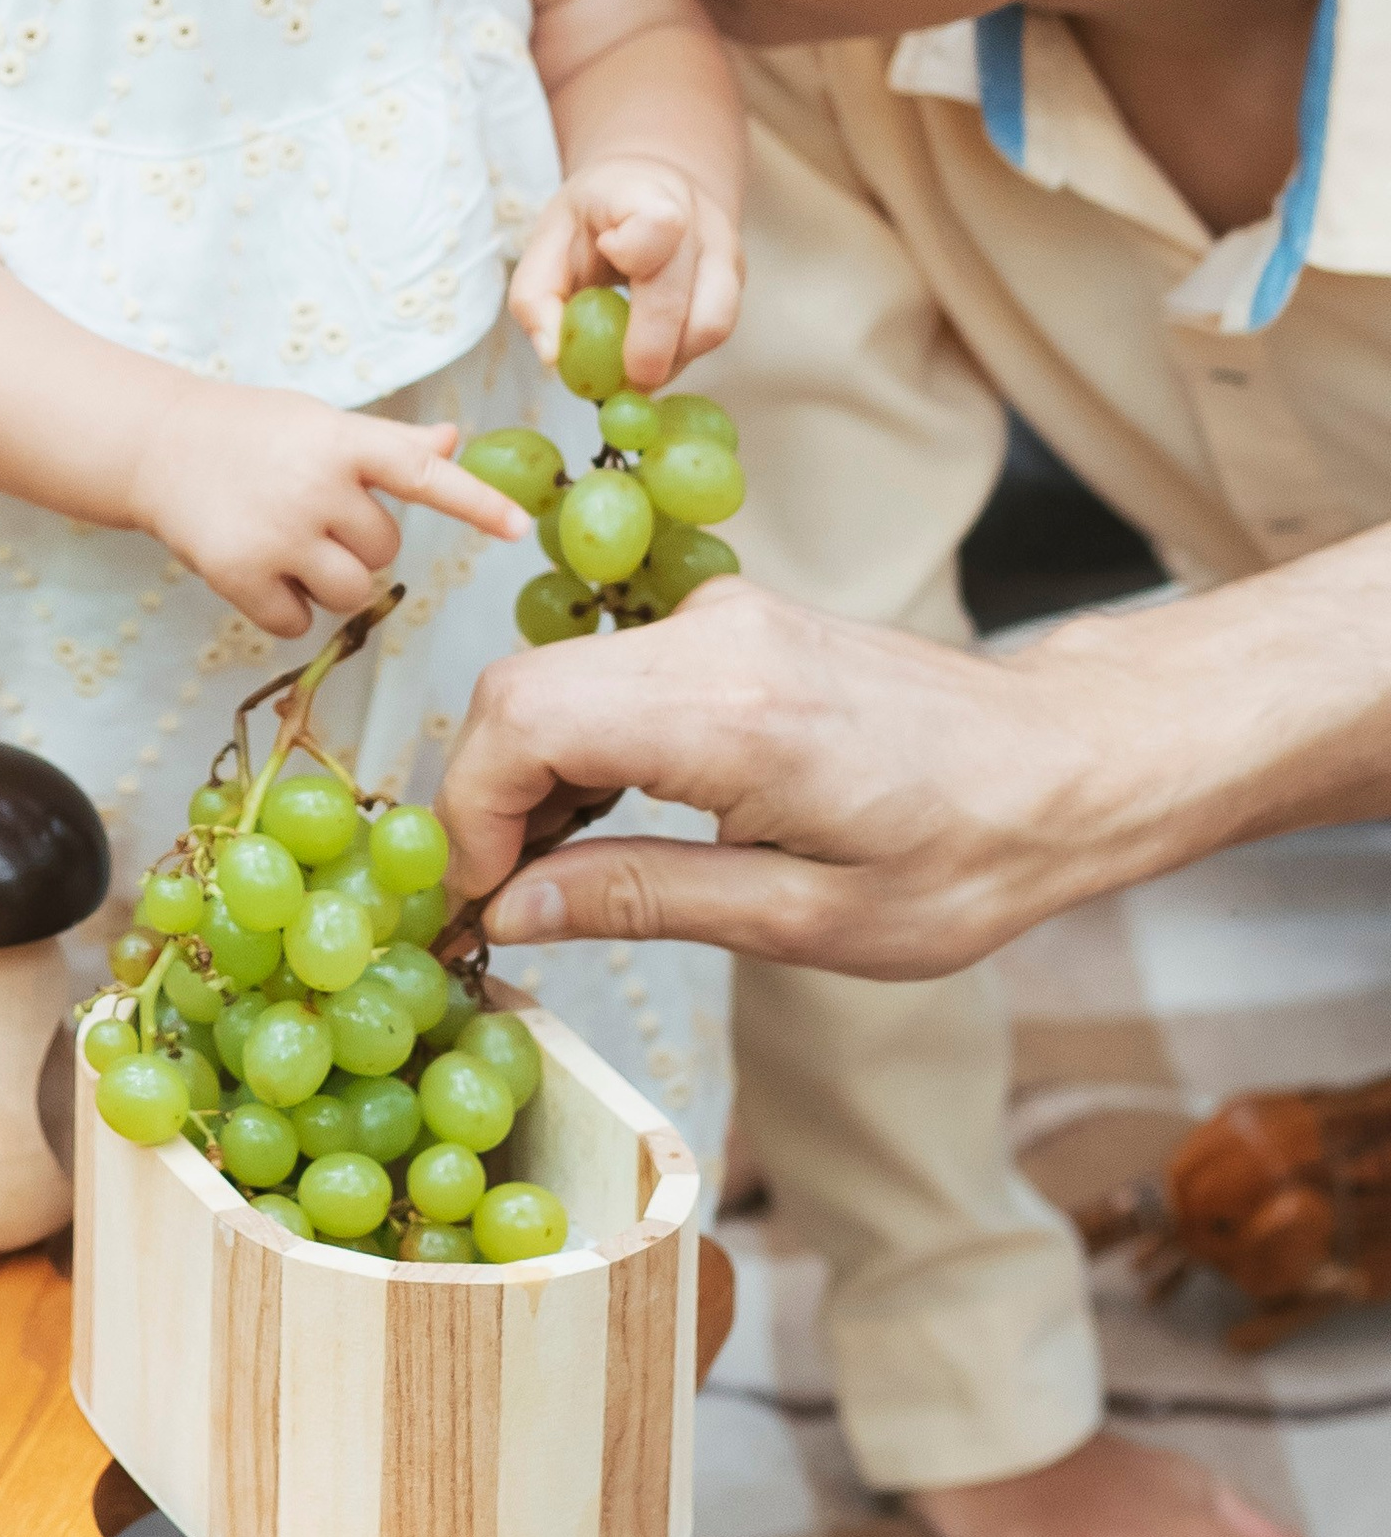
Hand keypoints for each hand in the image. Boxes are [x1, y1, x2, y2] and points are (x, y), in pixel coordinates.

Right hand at [134, 389, 531, 641]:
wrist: (157, 444)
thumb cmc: (252, 431)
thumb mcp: (321, 423)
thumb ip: (388, 443)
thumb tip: (453, 442)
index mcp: (342, 441)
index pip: (423, 474)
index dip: (475, 502)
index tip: (519, 529)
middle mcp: (314, 486)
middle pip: (384, 552)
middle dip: (356, 543)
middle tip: (310, 512)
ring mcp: (277, 533)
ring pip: (349, 594)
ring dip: (327, 582)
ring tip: (286, 542)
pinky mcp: (239, 574)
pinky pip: (297, 624)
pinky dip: (284, 609)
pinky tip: (258, 570)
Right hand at [435, 579, 1157, 976]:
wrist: (1066, 761)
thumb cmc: (966, 855)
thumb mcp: (805, 921)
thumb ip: (642, 901)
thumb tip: (512, 908)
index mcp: (730, 713)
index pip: (523, 722)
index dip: (470, 816)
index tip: (479, 904)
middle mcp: (712, 637)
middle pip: (521, 691)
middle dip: (485, 801)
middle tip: (505, 905)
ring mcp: (721, 615)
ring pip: (556, 677)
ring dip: (532, 776)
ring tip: (560, 878)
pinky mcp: (731, 621)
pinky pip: (609, 671)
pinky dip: (582, 745)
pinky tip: (612, 825)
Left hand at [510, 159, 740, 388]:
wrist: (651, 185)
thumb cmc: (593, 221)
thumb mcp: (549, 238)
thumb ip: (535, 296)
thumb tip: (553, 357)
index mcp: (641, 194)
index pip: (659, 222)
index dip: (634, 251)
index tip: (608, 256)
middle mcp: (694, 218)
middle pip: (682, 292)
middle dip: (647, 350)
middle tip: (620, 382)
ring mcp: (723, 248)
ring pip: (714, 322)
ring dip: (673, 360)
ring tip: (638, 368)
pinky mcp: (736, 278)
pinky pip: (718, 330)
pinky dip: (685, 355)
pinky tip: (658, 353)